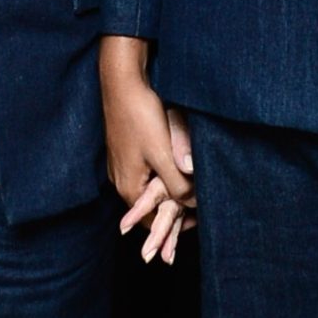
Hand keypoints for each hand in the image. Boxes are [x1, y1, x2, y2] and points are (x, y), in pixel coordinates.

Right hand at [100, 35, 196, 264]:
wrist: (122, 81)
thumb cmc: (140, 116)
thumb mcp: (163, 154)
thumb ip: (179, 184)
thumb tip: (195, 204)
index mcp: (129, 188)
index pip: (151, 223)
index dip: (172, 233)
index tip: (192, 235)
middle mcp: (123, 181)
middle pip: (150, 210)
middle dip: (169, 221)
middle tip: (191, 231)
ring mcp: (124, 166)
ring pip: (151, 192)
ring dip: (168, 201)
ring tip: (189, 208)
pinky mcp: (129, 152)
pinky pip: (148, 177)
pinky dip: (163, 183)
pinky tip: (176, 178)